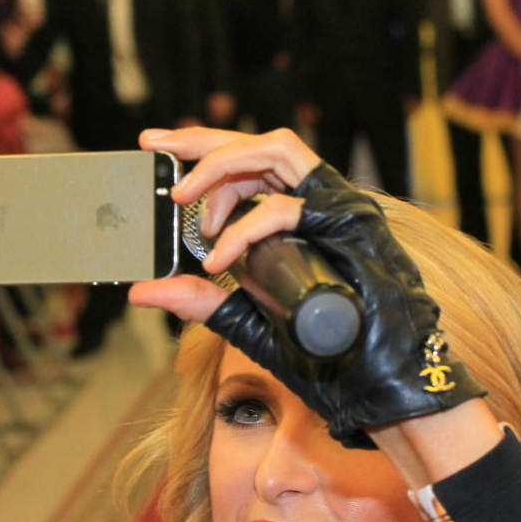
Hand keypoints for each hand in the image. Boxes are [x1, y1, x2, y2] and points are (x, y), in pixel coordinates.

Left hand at [133, 128, 483, 446]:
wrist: (377, 380)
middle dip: (201, 141)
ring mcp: (337, 206)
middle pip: (257, 143)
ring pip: (274, 150)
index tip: (158, 147)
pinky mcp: (350, 221)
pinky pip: (286, 206)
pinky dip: (244, 227)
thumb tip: (143, 292)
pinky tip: (219, 256)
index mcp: (296, 216)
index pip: (250, 162)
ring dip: (222, 167)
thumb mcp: (246, 321)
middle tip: (157, 146)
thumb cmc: (324, 354)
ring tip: (185, 199)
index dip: (204, 148)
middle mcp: (319, 200)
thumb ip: (201, 300)